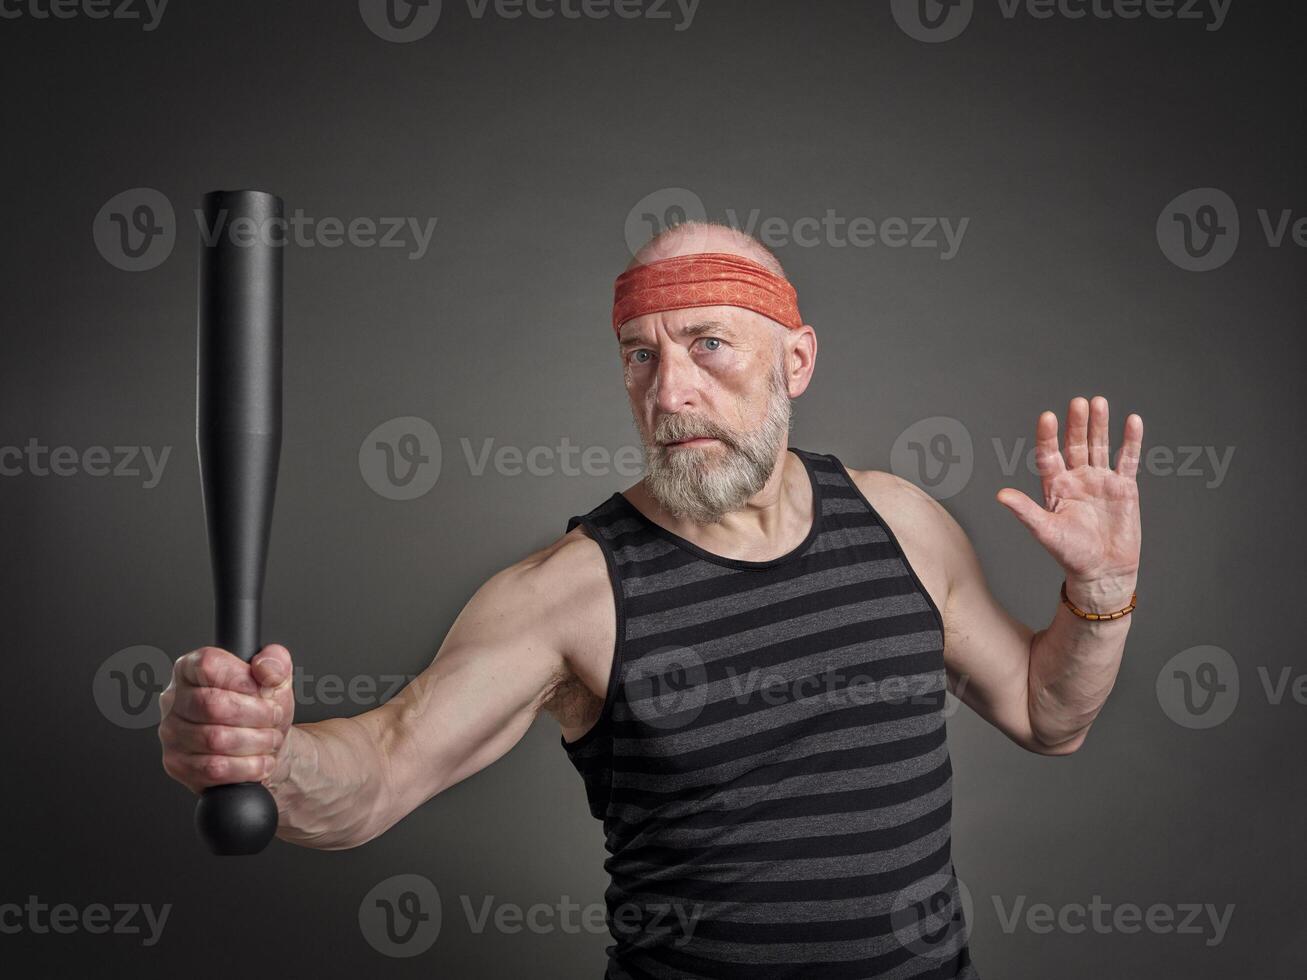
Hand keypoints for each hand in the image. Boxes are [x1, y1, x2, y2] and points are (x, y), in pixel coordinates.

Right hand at [159, 644, 295, 794]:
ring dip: (255, 741)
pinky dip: (246, 766)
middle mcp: (174, 699)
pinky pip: (213, 768)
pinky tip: (260, 760)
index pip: (207, 664)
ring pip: (214, 739)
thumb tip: (265, 668)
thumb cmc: (262, 709)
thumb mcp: (276, 678)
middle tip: (274, 718)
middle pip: (212, 705)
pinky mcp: (177, 764)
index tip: (263, 690)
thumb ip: (275, 662)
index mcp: (191, 668)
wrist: (263, 746)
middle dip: (256, 715)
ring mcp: (172, 733)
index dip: (241, 679)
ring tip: (270, 739)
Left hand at [996, 395, 1142, 609]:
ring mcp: (1100, 480)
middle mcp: (1076, 478)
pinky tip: (1133, 421)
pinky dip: (1131, 441)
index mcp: (1055, 486)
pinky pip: (1127, 459)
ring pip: (1099, 446)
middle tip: (1078, 403)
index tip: (1047, 417)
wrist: (1103, 570)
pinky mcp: (1123, 487)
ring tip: (1099, 402)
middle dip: (1077, 424)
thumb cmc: (1070, 554)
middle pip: (1075, 444)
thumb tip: (1000, 495)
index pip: (1049, 455)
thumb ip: (1025, 511)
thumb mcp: (1045, 531)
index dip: (1048, 436)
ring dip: (1100, 425)